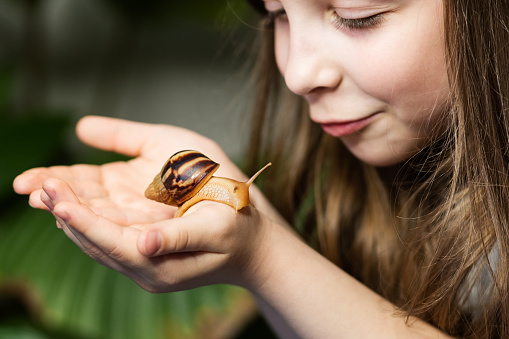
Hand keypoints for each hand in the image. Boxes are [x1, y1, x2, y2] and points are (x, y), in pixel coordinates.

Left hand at [13, 116, 274, 291]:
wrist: (253, 245)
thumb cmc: (240, 230)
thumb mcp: (218, 229)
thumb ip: (179, 236)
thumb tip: (142, 244)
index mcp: (160, 265)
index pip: (110, 242)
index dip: (82, 220)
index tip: (55, 197)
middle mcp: (142, 263)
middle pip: (93, 237)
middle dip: (63, 209)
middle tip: (34, 182)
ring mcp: (139, 253)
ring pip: (93, 231)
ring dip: (65, 208)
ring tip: (38, 183)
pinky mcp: (140, 241)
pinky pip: (104, 226)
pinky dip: (82, 209)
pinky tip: (65, 194)